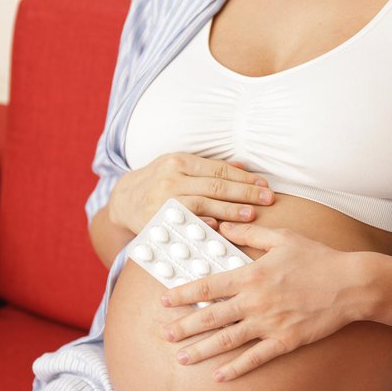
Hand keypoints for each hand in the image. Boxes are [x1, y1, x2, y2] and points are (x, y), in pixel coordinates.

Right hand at [108, 153, 273, 233]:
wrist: (124, 201)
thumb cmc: (159, 182)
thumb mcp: (180, 167)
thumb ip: (210, 168)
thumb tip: (244, 167)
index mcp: (179, 161)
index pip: (219, 170)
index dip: (244, 178)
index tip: (264, 185)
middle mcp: (170, 178)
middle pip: (215, 186)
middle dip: (245, 193)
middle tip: (268, 199)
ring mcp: (162, 200)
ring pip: (203, 204)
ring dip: (230, 210)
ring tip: (251, 215)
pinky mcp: (157, 219)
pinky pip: (185, 222)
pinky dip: (203, 224)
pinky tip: (221, 228)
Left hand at [158, 222, 368, 381]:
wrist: (351, 284)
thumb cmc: (318, 258)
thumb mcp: (283, 238)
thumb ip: (249, 235)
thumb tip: (221, 227)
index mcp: (252, 274)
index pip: (207, 286)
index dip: (182, 294)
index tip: (163, 301)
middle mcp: (255, 301)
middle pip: (211, 316)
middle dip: (184, 326)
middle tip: (163, 334)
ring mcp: (270, 324)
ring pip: (227, 340)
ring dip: (201, 350)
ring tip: (181, 358)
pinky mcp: (285, 341)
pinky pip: (255, 358)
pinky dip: (236, 369)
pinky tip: (219, 376)